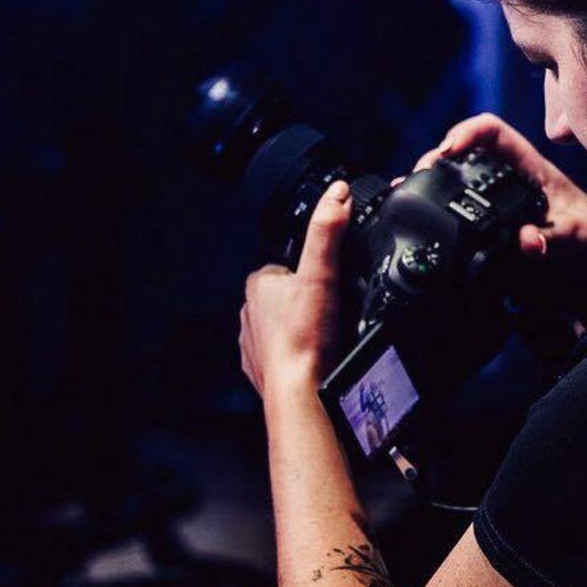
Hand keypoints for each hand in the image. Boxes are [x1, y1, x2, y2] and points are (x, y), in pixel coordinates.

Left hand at [239, 181, 351, 398]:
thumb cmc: (307, 337)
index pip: (290, 264)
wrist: (300, 392)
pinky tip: (316, 359)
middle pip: (288, 296)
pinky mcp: (260, 369)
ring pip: (284, 326)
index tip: (332, 287)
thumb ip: (328, 232)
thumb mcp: (322, 273)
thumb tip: (337, 194)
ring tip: (326, 338)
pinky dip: (299, 356)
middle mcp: (249, 311)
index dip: (314, 272)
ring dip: (304, 330)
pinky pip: (282, 355)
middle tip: (332, 314)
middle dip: (309, 303)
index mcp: (259, 283)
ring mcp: (252, 343)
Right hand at [405, 114, 586, 326]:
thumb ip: (553, 240)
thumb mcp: (580, 240)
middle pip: (466, 157)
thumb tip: (527, 242)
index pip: (494, 133)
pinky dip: (440, 220)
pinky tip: (421, 224)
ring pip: (459, 188)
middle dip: (437, 160)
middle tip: (418, 177)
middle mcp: (514, 187)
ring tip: (407, 194)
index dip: (467, 132)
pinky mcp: (498, 240)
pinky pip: (464, 224)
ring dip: (432, 188)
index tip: (446, 150)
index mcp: (535, 171)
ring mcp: (504, 212)